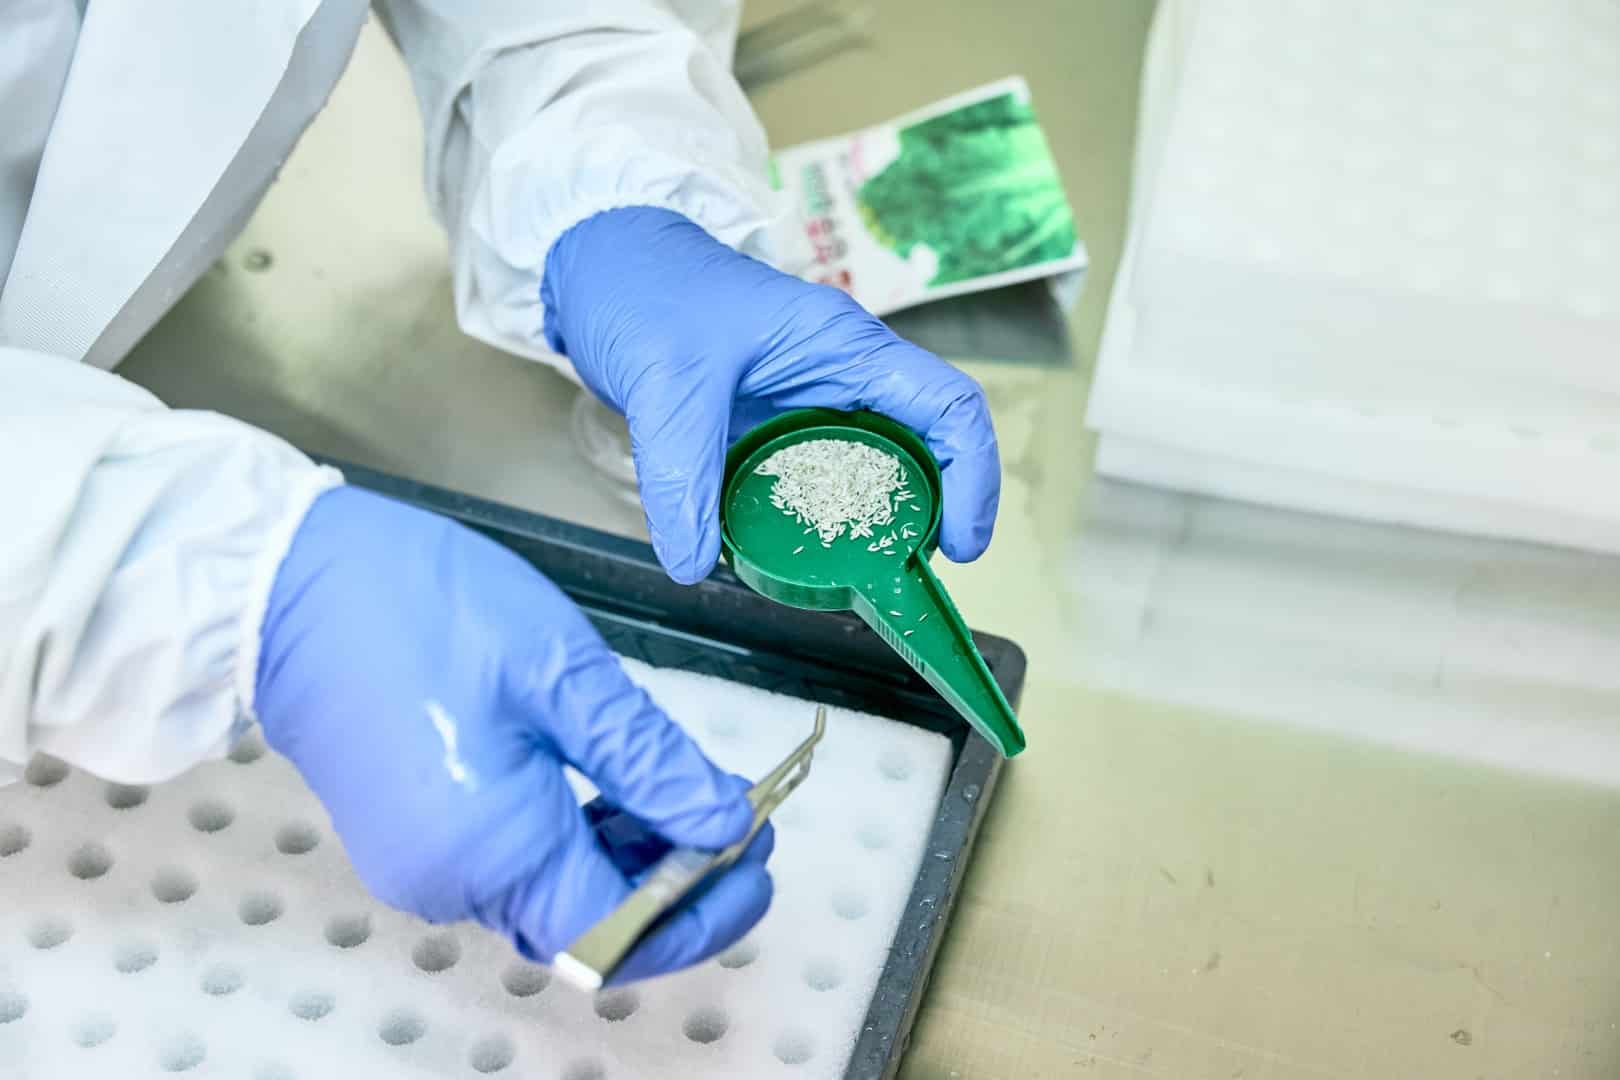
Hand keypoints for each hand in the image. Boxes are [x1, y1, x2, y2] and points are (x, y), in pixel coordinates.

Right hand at [254, 486, 771, 981]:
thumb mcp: (562, 674)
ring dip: (629, 860)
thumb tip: (723, 820)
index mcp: (493, 851)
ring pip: (556, 898)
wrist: (283, 581)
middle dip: (675, 883)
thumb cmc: (418, 608)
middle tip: (735, 817)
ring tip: (685, 792)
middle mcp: (452, 883)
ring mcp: (424, 866)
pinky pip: (515, 870)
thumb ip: (650, 760)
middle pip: (592, 924)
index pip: (624, 930)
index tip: (755, 860)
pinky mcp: (414, 838)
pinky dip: (578, 842)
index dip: (702, 909)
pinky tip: (617, 790)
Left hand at [541, 206, 1000, 584]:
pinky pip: (819, 474)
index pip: (947, 405)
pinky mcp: (778, 418)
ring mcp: (812, 395)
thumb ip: (681, 478)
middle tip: (903, 575)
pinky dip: (818, 516)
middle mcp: (842, 371)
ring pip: (874, 465)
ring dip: (872, 520)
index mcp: (843, 345)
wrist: (597, 261)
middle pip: (924, 445)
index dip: (972, 477)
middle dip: (927, 512)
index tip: (958, 544)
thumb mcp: (664, 384)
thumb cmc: (643, 286)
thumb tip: (693, 564)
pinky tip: (794, 553)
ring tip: (855, 575)